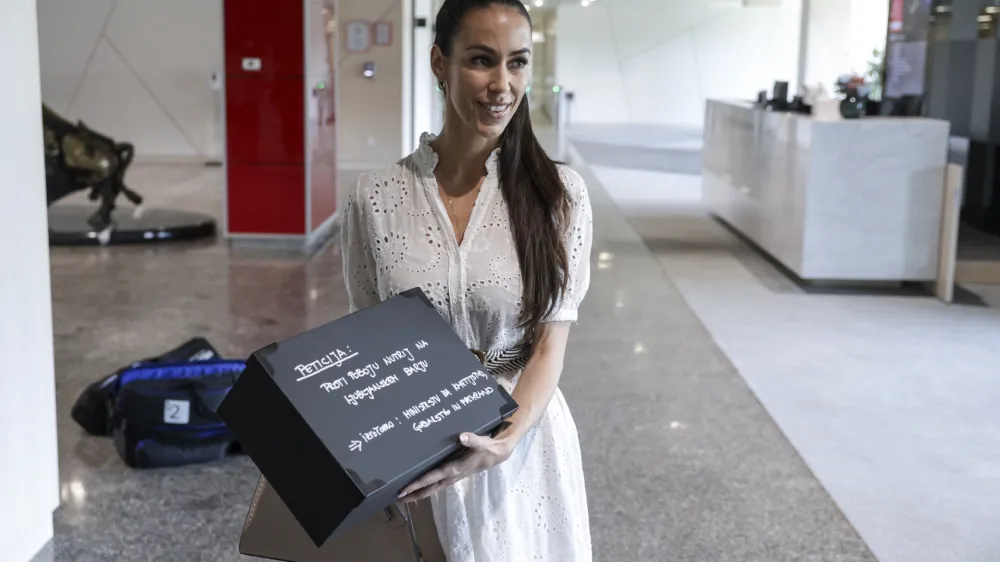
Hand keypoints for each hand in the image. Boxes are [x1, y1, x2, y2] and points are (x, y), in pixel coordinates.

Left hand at [398, 431, 514, 502]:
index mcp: (454, 469)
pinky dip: (425, 486)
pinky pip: (435, 483)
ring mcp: (451, 477)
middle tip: (396, 498)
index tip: (404, 489)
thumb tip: (462, 436)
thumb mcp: (482, 443)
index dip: (417, 484)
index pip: (432, 478)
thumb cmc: (487, 449)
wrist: (497, 455)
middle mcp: (451, 476)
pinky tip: (416, 485)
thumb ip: (472, 440)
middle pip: (428, 489)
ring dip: (417, 492)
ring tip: (402, 495)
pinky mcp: (452, 474)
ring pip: (431, 488)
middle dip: (413, 494)